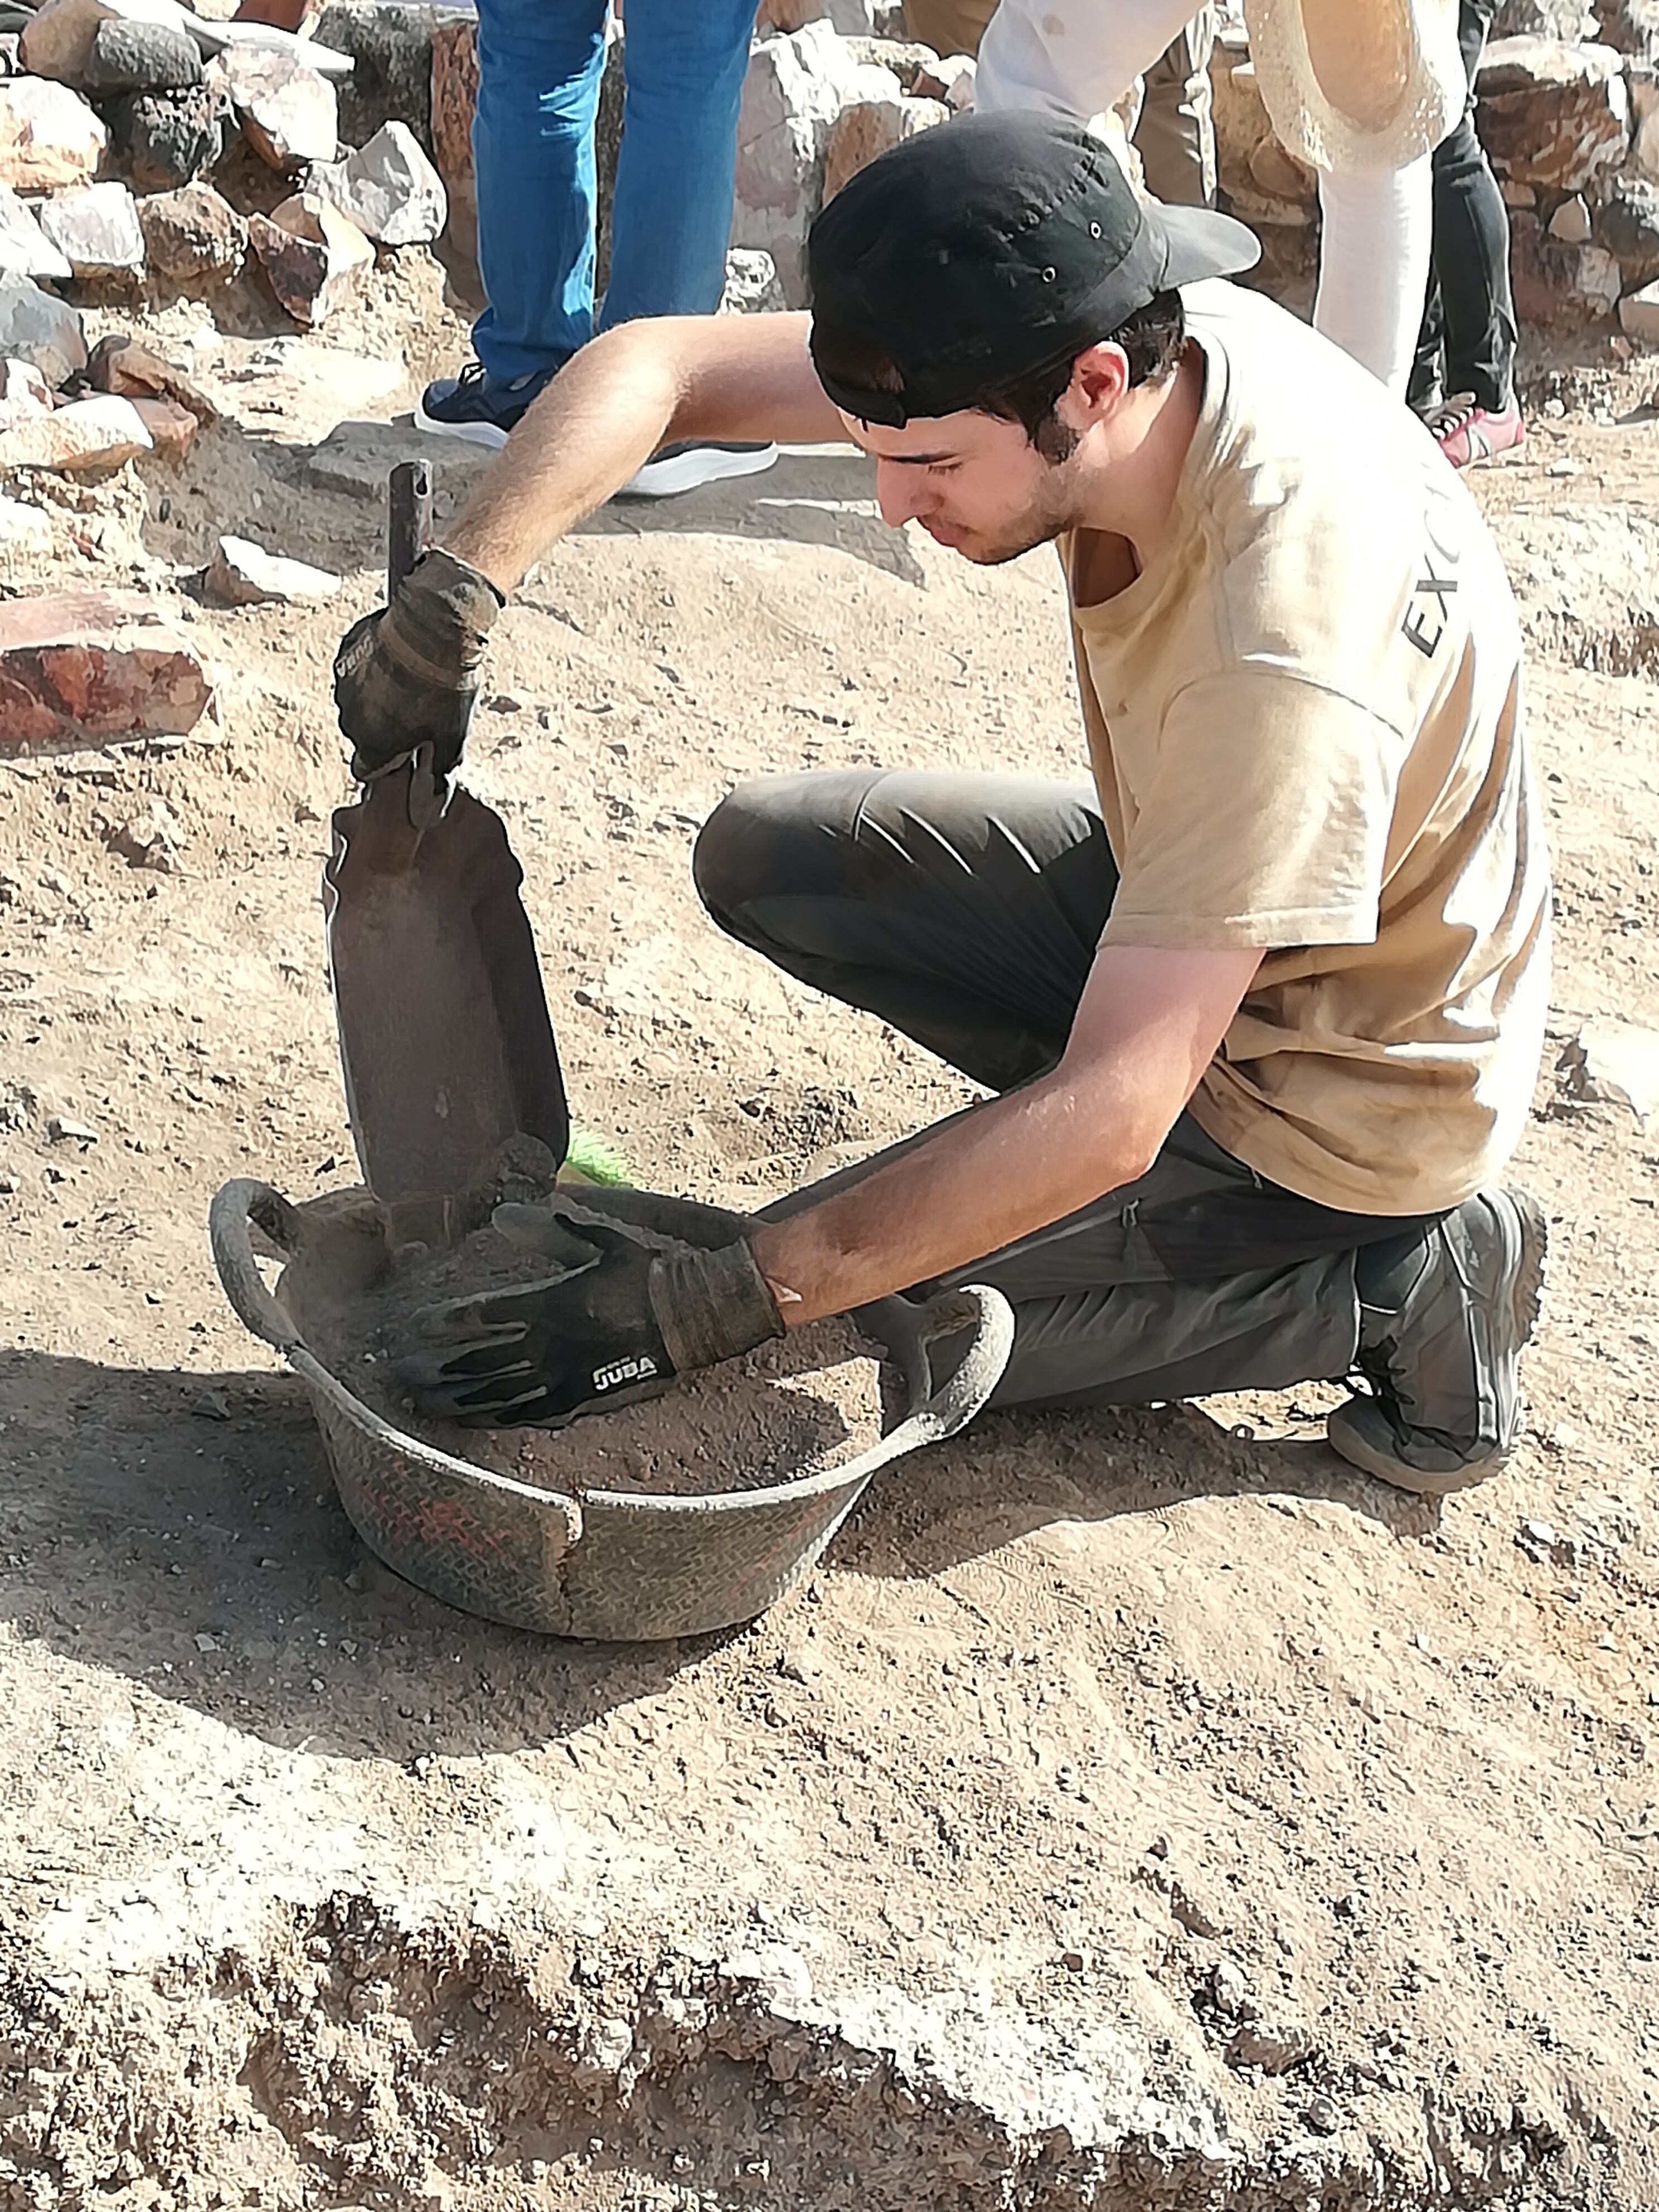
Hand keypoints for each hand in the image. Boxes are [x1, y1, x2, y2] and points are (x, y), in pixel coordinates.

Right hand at [333, 548, 504, 783]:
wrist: (435, 630)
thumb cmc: (444, 690)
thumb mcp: (451, 740)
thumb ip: (438, 777)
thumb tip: (432, 811)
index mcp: (371, 745)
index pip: (366, 769)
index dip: (387, 761)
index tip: (403, 749)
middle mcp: (349, 718)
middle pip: (363, 733)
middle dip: (383, 726)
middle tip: (414, 709)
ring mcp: (343, 683)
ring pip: (357, 700)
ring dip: (375, 696)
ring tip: (408, 681)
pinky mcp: (345, 653)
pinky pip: (353, 668)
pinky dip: (369, 667)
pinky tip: (395, 659)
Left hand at [397, 1200, 784, 1427]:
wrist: (693, 1315)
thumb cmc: (645, 1272)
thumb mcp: (599, 1242)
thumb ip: (549, 1230)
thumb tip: (501, 1216)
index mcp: (552, 1302)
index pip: (482, 1315)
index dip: (444, 1323)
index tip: (414, 1327)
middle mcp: (552, 1344)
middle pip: (479, 1362)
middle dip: (436, 1369)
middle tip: (399, 1376)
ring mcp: (566, 1376)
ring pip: (498, 1395)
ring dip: (457, 1400)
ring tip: (423, 1405)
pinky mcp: (584, 1399)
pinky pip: (533, 1415)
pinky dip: (500, 1420)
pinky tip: (476, 1423)